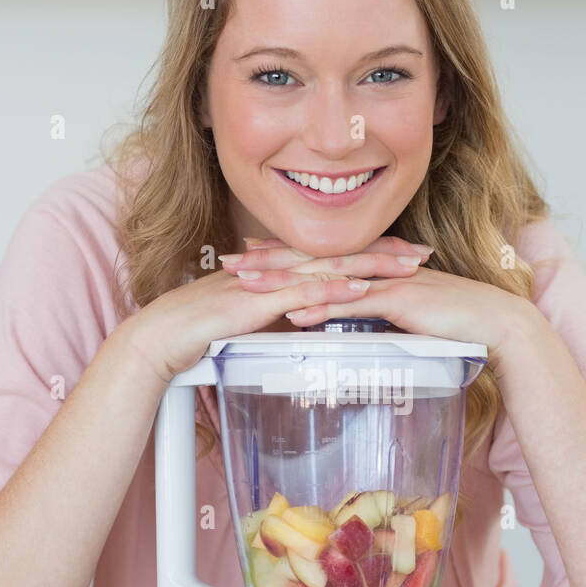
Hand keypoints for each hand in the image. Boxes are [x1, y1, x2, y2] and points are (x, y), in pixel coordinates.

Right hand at [124, 265, 390, 384]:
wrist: (161, 335)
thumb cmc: (199, 333)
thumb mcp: (251, 323)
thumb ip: (279, 320)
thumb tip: (306, 328)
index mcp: (278, 271)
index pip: (333, 255)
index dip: (370, 251)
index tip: (404, 254)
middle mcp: (278, 268)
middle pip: (341, 252)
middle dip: (385, 251)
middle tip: (424, 252)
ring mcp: (269, 282)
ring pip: (330, 266)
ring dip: (371, 264)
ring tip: (408, 266)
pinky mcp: (259, 300)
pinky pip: (303, 291)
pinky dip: (335, 288)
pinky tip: (363, 288)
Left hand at [224, 237, 532, 372]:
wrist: (497, 323)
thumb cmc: (456, 323)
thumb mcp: (404, 316)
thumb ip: (372, 315)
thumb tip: (341, 323)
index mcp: (376, 266)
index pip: (320, 253)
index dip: (282, 253)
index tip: (248, 256)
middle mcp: (377, 265)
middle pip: (313, 257)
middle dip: (269, 259)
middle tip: (228, 261)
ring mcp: (387, 279)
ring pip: (325, 274)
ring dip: (284, 280)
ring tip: (246, 285)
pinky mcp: (399, 299)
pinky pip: (354, 302)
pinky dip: (322, 306)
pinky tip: (292, 314)